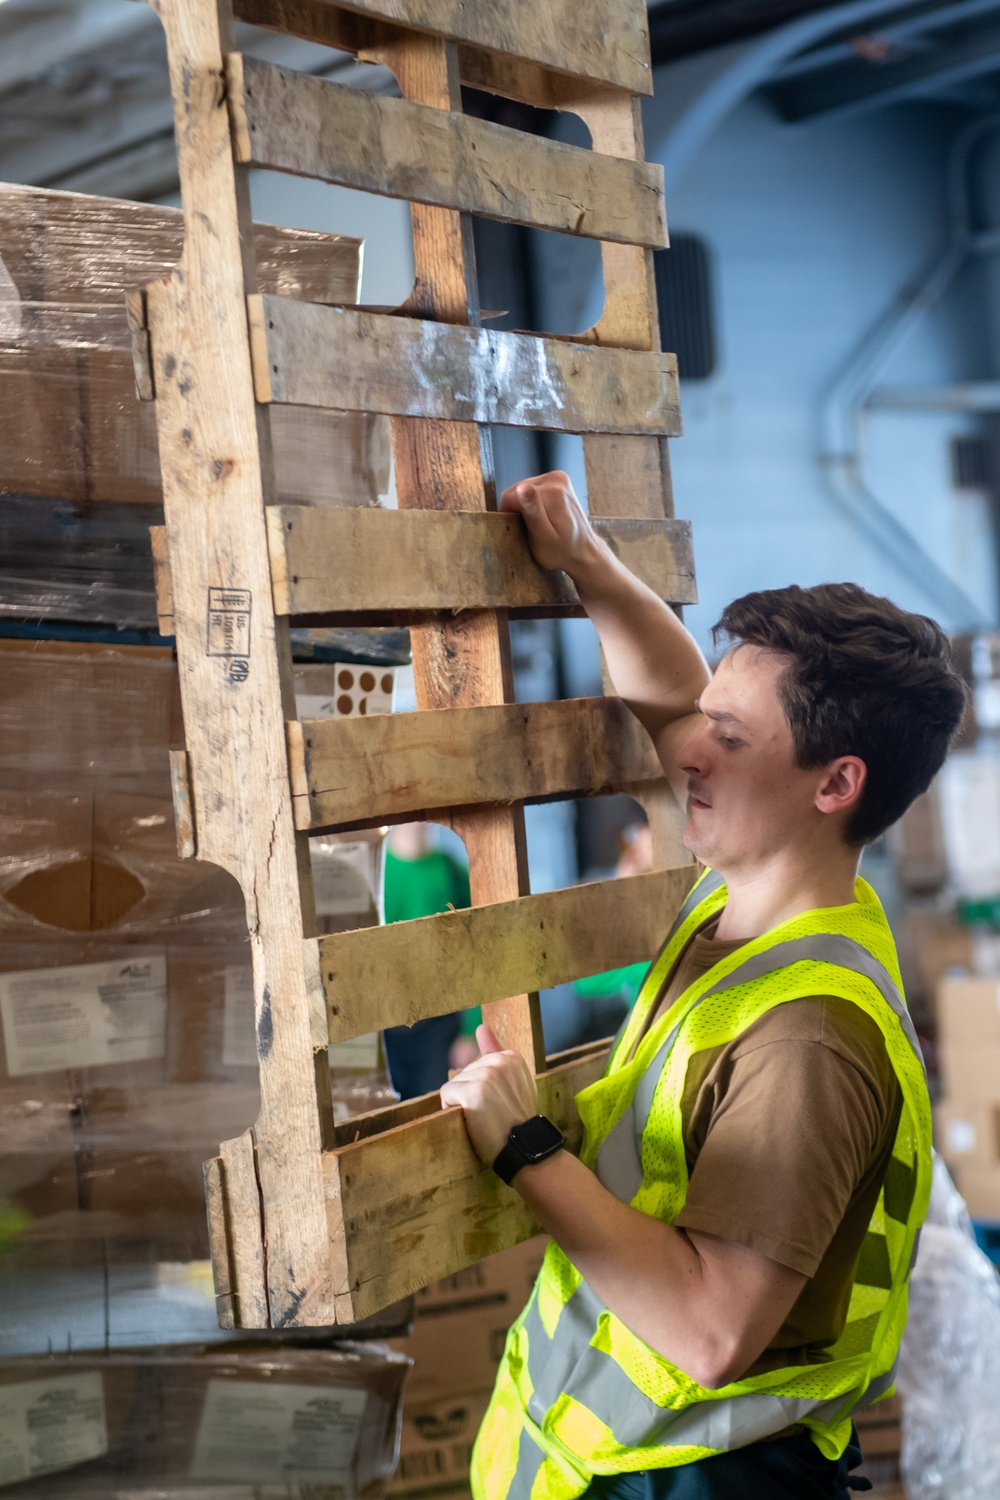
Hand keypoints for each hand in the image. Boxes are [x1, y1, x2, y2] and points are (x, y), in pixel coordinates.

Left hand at [439, 1024, 537, 1164]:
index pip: (479, 1064)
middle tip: (493, 1114)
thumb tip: (481, 1026)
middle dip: (471, 1093)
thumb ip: (496, 1053)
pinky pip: (446, 1095)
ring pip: (454, 1084)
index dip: (484, 1087)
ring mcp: (486, 1076)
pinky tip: (470, 1120)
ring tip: (483, 1118)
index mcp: (511, 1056)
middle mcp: (499, 1061)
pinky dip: (451, 1109)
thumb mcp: (515, 1081)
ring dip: (461, 1103)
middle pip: (465, 1073)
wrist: (524, 1148)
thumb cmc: (517, 1120)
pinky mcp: (472, 1092)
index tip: (500, 1103)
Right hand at [499, 471, 604, 580]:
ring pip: (523, 489)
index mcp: (551, 491)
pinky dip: (532, 502)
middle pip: (517, 490)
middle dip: (519, 509)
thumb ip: (532, 511)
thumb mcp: (543, 537)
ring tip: (538, 523)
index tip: (519, 530)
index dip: (509, 515)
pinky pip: (533, 488)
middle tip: (531, 528)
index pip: (511, 496)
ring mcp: (558, 477)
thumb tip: (521, 488)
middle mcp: (556, 479)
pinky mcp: (559, 480)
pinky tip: (542, 515)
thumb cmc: (562, 550)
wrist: (584, 550)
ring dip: (525, 506)